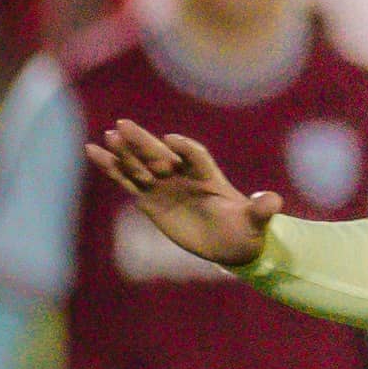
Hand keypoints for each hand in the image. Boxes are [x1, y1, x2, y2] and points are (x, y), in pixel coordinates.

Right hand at [85, 119, 283, 271]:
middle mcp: (183, 175)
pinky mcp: (148, 198)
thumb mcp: (256, 222)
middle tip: (122, 126)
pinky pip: (126, 180)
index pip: (195, 156)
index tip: (172, 142)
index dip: (185, 149)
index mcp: (208, 176)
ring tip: (104, 137)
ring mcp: (164, 185)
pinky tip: (93, 151)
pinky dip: (110, 167)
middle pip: (161, 154)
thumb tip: (274, 201)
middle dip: (143, 142)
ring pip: (140, 164)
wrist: (230, 242)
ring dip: (123, 151)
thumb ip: (262, 209)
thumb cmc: (246, 229)